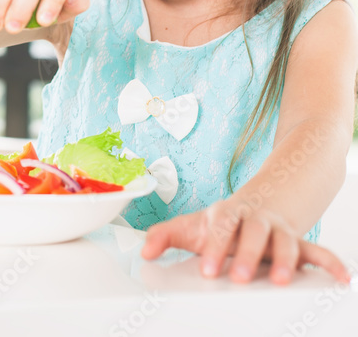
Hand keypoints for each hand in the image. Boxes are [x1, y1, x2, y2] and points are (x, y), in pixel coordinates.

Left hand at [141, 199, 351, 283]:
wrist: (261, 202)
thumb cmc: (222, 223)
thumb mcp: (192, 226)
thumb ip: (166, 236)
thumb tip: (144, 251)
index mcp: (228, 214)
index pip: (220, 226)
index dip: (215, 246)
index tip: (208, 270)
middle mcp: (256, 220)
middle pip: (253, 233)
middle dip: (246, 255)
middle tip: (239, 278)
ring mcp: (279, 230)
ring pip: (286, 240)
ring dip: (285, 260)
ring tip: (282, 281)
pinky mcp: (300, 243)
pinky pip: (318, 251)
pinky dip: (331, 263)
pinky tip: (341, 279)